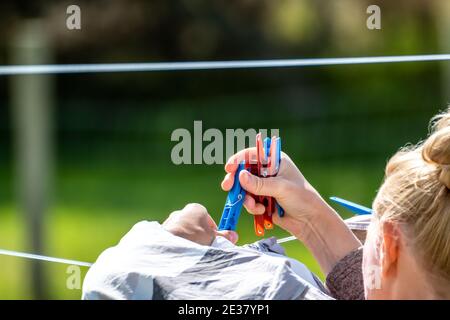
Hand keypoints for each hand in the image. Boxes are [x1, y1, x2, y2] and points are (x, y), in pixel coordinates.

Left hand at [163, 203, 237, 245]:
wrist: (171, 245)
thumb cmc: (194, 238)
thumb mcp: (213, 238)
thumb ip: (224, 236)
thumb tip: (234, 236)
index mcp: (196, 208)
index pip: (208, 219)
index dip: (214, 231)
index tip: (215, 240)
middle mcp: (183, 211)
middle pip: (196, 225)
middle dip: (201, 235)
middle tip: (205, 247)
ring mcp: (171, 220)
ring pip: (185, 231)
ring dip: (189, 239)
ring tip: (192, 251)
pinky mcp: (164, 229)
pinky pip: (175, 236)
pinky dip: (179, 242)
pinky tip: (182, 251)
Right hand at [222, 149, 360, 273]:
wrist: (309, 221)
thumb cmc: (302, 198)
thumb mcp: (281, 188)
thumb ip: (260, 183)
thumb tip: (240, 176)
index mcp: (275, 161)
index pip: (252, 155)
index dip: (239, 159)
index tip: (229, 167)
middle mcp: (268, 172)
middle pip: (244, 171)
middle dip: (235, 180)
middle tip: (227, 186)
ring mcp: (264, 186)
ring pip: (244, 188)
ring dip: (245, 197)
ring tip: (254, 206)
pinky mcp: (262, 200)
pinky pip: (248, 201)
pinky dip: (252, 206)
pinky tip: (261, 211)